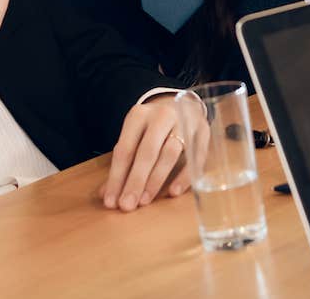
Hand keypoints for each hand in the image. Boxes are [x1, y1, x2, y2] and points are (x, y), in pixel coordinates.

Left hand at [98, 94, 207, 211]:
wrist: (182, 104)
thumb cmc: (153, 128)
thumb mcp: (135, 137)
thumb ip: (124, 165)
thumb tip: (107, 195)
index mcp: (139, 115)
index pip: (125, 149)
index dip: (117, 177)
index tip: (111, 202)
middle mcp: (161, 116)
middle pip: (147, 151)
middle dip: (136, 180)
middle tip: (127, 206)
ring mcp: (184, 121)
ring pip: (170, 153)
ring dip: (157, 179)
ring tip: (145, 201)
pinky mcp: (203, 131)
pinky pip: (195, 156)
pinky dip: (184, 176)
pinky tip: (173, 192)